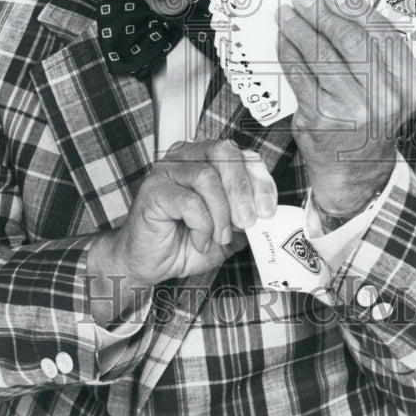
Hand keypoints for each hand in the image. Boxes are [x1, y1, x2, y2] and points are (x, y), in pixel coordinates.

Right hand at [98, 139, 277, 290]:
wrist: (148, 262)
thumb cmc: (184, 242)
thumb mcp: (226, 231)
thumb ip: (245, 217)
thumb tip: (267, 213)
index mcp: (206, 159)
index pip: (240, 153)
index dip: (259, 179)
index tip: (267, 209)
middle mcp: (185, 157)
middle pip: (224, 152)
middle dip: (242, 189)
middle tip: (248, 222)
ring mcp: (166, 171)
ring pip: (206, 176)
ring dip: (220, 213)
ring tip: (218, 237)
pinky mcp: (153, 191)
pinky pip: (189, 202)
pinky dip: (202, 226)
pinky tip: (200, 241)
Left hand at [277, 0, 415, 215]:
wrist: (357, 170)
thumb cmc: (370, 119)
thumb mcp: (390, 88)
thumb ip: (377, 53)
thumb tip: (343, 6)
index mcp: (410, 83)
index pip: (382, 33)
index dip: (355, 8)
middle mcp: (386, 96)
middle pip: (350, 40)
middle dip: (323, 13)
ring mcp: (353, 108)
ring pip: (321, 55)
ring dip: (300, 29)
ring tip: (287, 15)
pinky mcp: (322, 117)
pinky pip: (300, 74)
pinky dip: (288, 53)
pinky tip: (283, 41)